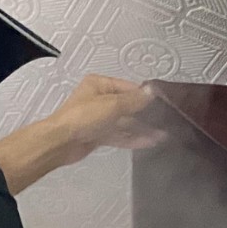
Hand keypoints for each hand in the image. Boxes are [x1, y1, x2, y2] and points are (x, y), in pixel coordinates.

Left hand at [46, 75, 162, 159]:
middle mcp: (98, 99)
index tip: (162, 103)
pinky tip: (150, 142)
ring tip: (162, 134)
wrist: (61, 143)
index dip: (144, 96)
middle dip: (145, 114)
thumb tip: (152, 91)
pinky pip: (119, 134)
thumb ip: (134, 100)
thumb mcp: (112, 104)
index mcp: (99, 85)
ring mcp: (98, 118)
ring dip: (142, 128)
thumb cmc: (83, 117)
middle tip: (165, 120)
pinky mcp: (98, 135)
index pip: (128, 88)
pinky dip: (133, 138)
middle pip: (127, 105)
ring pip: (124, 122)